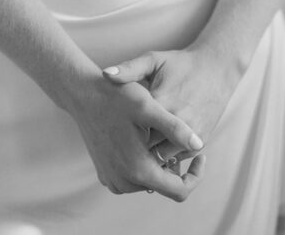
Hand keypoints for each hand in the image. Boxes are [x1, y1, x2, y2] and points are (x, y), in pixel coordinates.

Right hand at [69, 72, 205, 200]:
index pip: (179, 190)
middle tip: (179, 135)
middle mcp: (124, 182)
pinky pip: (132, 176)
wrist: (83, 95)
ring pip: (148, 180)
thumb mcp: (149, 107)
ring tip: (159, 133)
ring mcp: (113, 179)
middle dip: (175, 165)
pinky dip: (143, 163)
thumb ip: (175, 128)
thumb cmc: (116, 97)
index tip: (201, 155)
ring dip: (158, 162)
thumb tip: (198, 145)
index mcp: (139, 169)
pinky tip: (144, 138)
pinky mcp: (106, 173)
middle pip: (164, 185)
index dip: (195, 175)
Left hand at [103, 45, 237, 164]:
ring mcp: (191, 134)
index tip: (110, 128)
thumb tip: (105, 74)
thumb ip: (129, 69)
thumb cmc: (181, 64)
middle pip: (146, 148)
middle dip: (134, 148)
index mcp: (161, 102)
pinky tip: (154, 147)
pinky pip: (178, 159)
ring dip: (150, 156)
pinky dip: (166, 157)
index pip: (133, 129)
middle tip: (119, 145)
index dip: (120, 132)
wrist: (217, 69)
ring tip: (135, 149)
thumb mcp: (155, 60)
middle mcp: (178, 122)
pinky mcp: (201, 141)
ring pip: (162, 159)